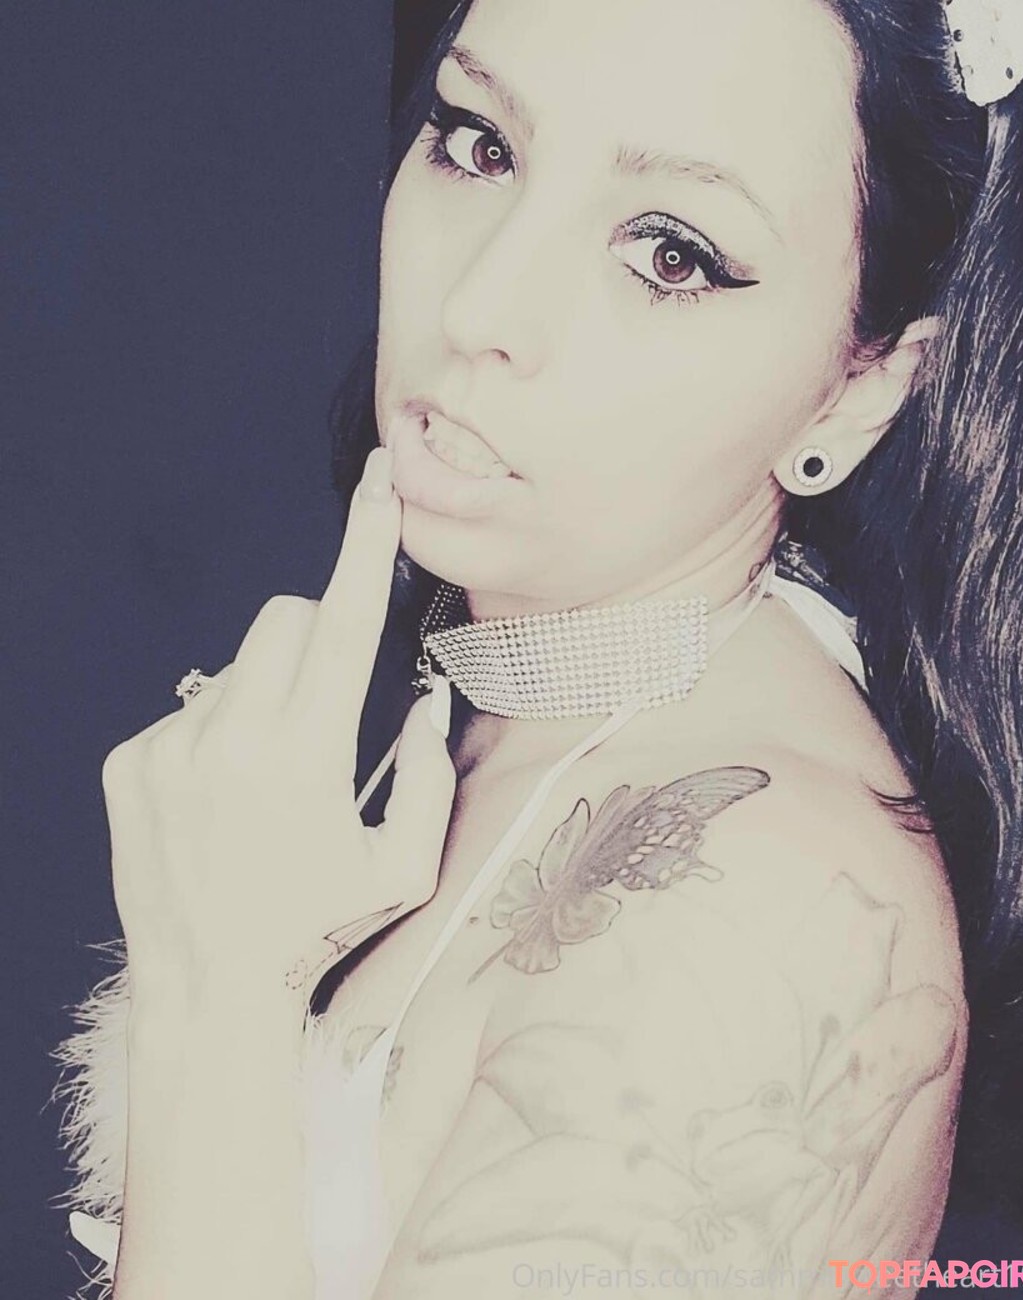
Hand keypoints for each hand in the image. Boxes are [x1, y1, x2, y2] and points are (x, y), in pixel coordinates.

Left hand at [101, 446, 456, 1009]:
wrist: (208, 988)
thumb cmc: (316, 929)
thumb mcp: (404, 867)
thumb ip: (430, 776)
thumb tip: (423, 701)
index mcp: (306, 757)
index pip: (345, 621)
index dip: (367, 542)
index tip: (377, 483)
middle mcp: (231, 738)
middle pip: (285, 616)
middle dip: (318, 633)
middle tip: (326, 704)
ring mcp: (169, 747)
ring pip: (237, 665)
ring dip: (266, 693)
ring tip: (265, 780)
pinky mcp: (128, 762)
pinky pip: (189, 706)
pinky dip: (217, 730)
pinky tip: (221, 798)